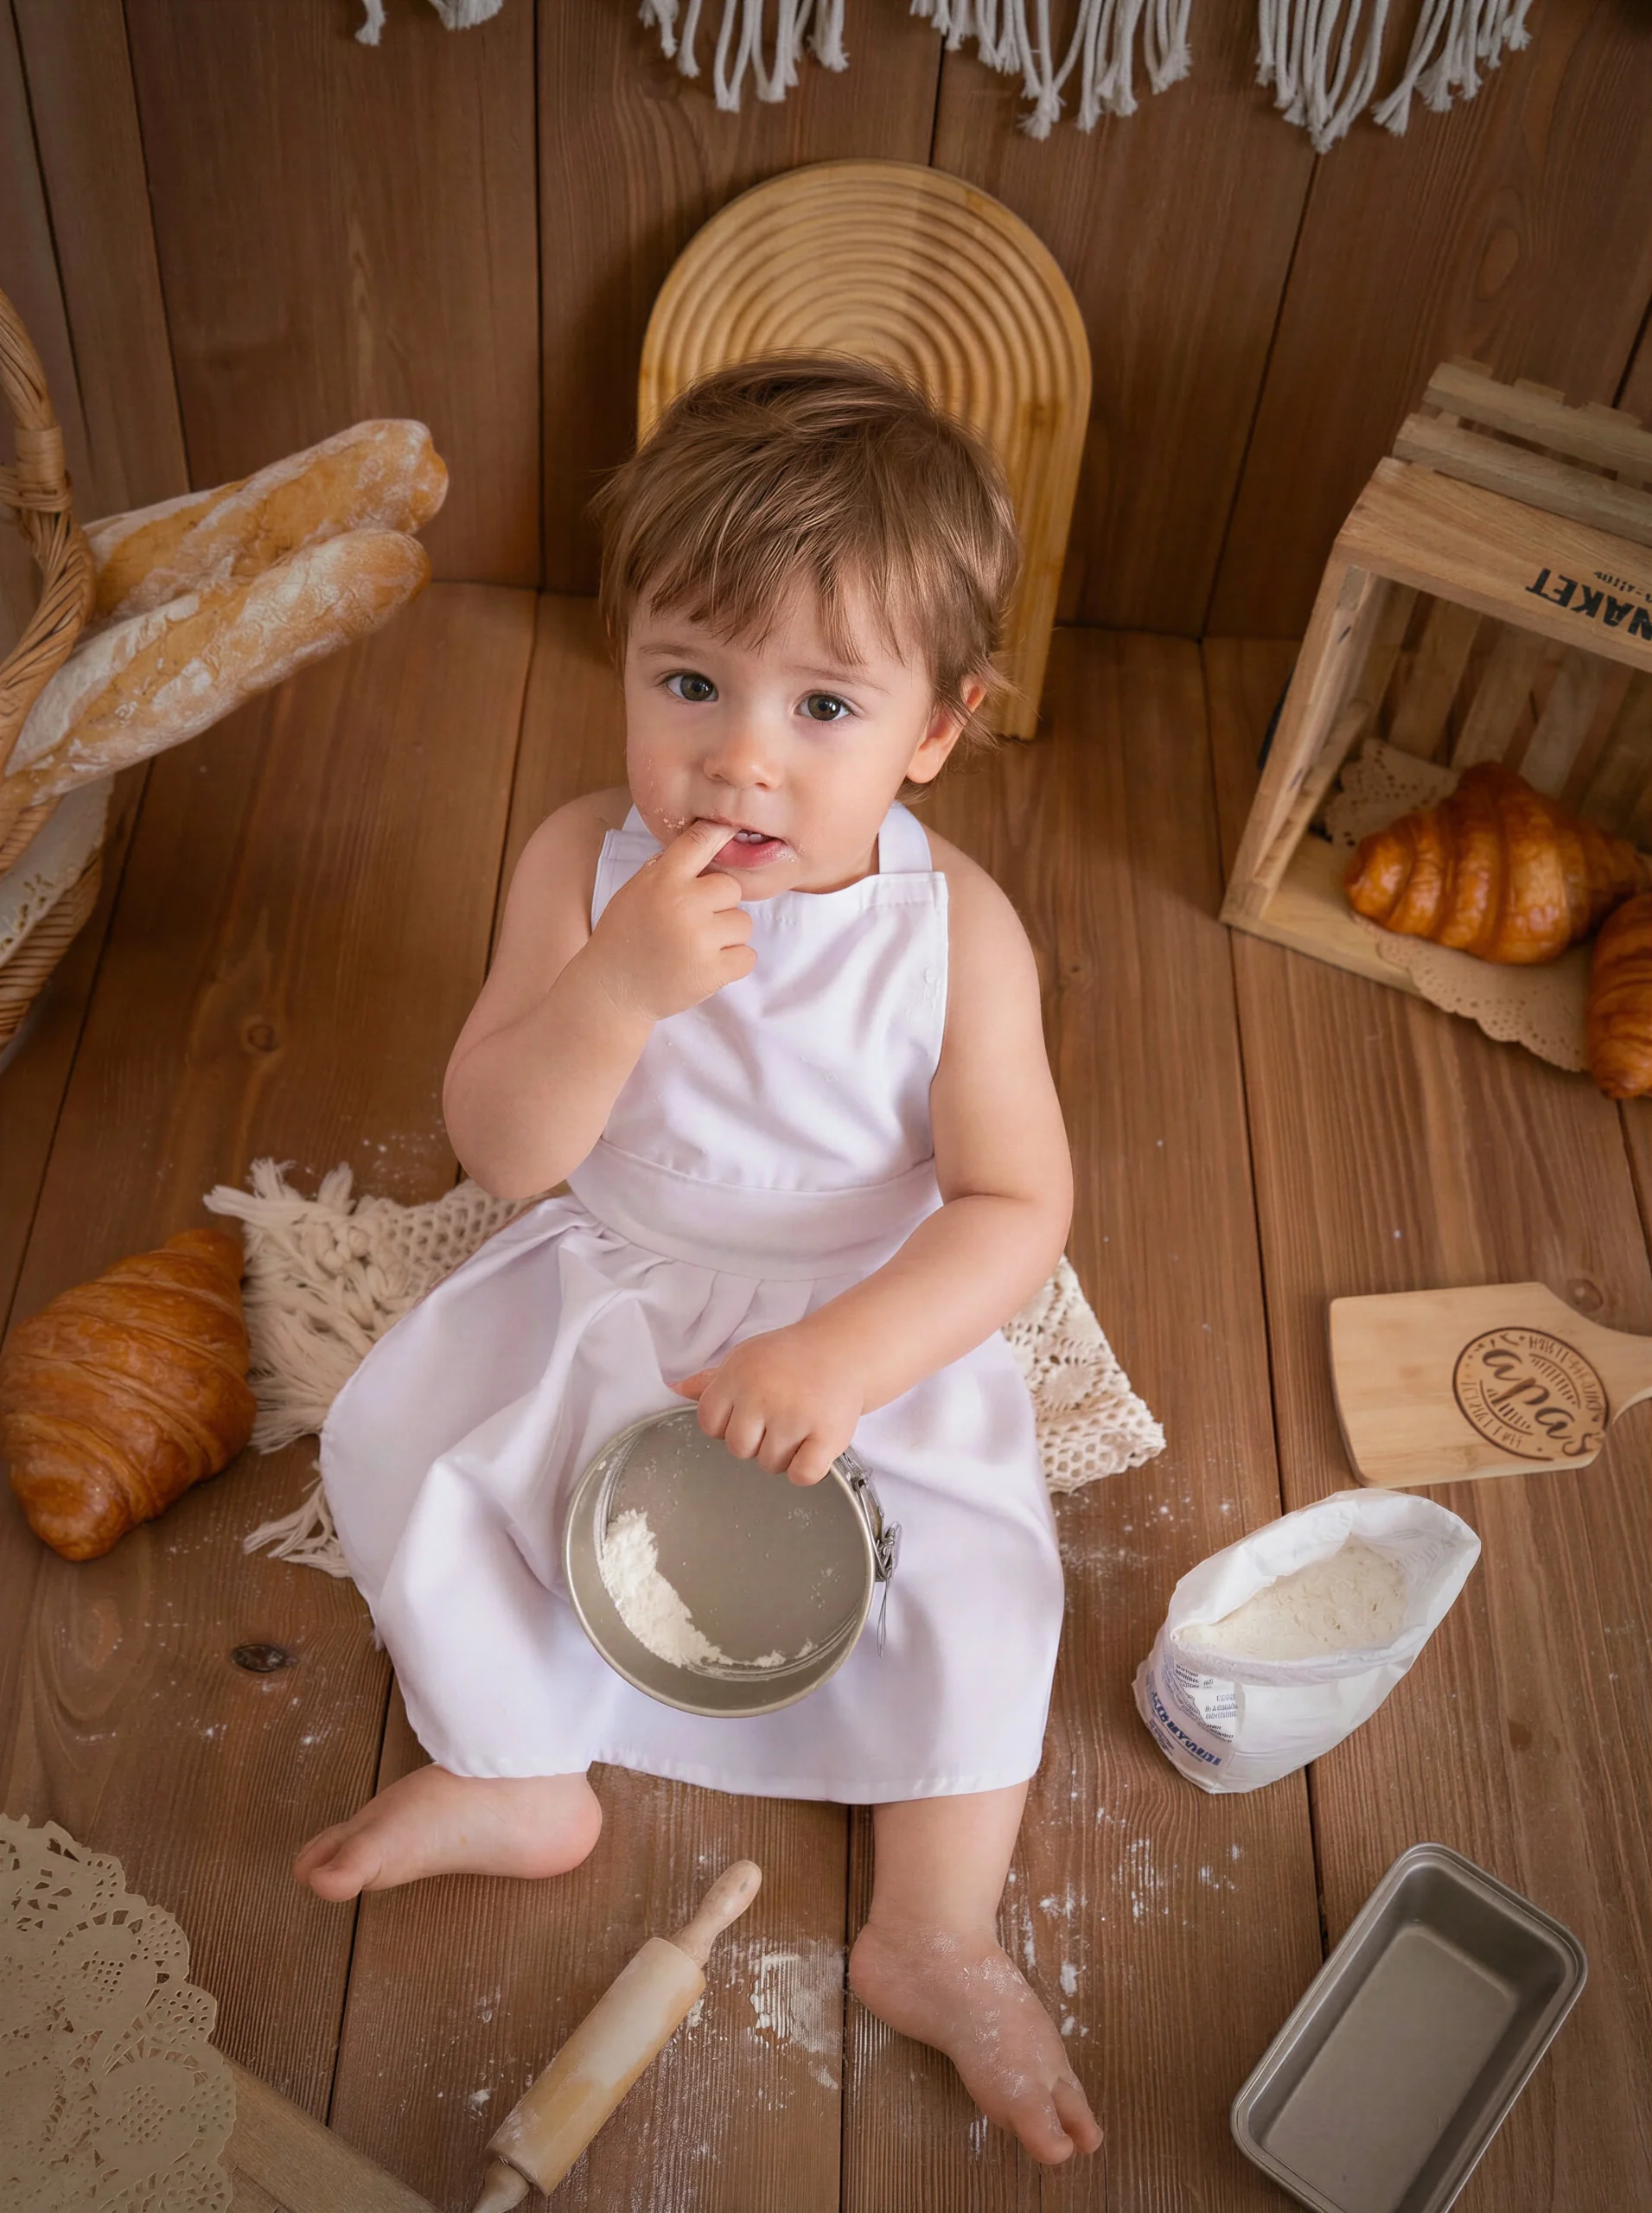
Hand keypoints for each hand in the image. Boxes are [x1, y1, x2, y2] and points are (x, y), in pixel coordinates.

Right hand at [585, 818, 755, 1021]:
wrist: (612, 990)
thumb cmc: (624, 937)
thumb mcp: (635, 891)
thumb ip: (666, 871)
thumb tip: (704, 845)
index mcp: (662, 879)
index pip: (700, 842)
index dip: (719, 833)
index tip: (731, 830)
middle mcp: (683, 903)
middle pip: (732, 888)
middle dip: (720, 905)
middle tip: (694, 924)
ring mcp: (699, 938)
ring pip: (743, 923)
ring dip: (727, 937)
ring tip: (696, 948)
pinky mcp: (711, 971)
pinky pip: (748, 956)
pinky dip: (733, 963)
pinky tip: (706, 966)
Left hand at [673, 1326, 863, 1485]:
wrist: (845, 1350)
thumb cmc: (791, 1357)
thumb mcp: (746, 1358)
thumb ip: (711, 1381)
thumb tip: (674, 1389)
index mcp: (738, 1374)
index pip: (709, 1423)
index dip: (727, 1424)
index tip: (747, 1413)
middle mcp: (763, 1394)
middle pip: (738, 1449)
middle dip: (756, 1441)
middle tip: (778, 1418)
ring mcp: (796, 1416)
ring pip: (770, 1465)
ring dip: (783, 1454)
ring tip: (799, 1425)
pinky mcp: (828, 1435)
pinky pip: (802, 1475)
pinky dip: (806, 1469)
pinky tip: (812, 1446)